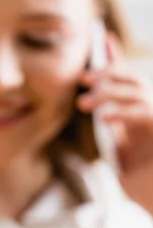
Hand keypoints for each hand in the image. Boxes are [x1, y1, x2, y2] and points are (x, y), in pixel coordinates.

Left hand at [78, 36, 152, 214]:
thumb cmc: (142, 186)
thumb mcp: (122, 155)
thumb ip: (115, 134)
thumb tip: (97, 115)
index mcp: (141, 117)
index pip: (129, 82)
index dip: (117, 60)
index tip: (103, 41)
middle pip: (134, 79)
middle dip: (109, 72)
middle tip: (83, 79)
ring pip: (138, 91)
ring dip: (110, 92)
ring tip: (84, 103)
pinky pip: (144, 111)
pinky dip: (123, 111)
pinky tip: (104, 117)